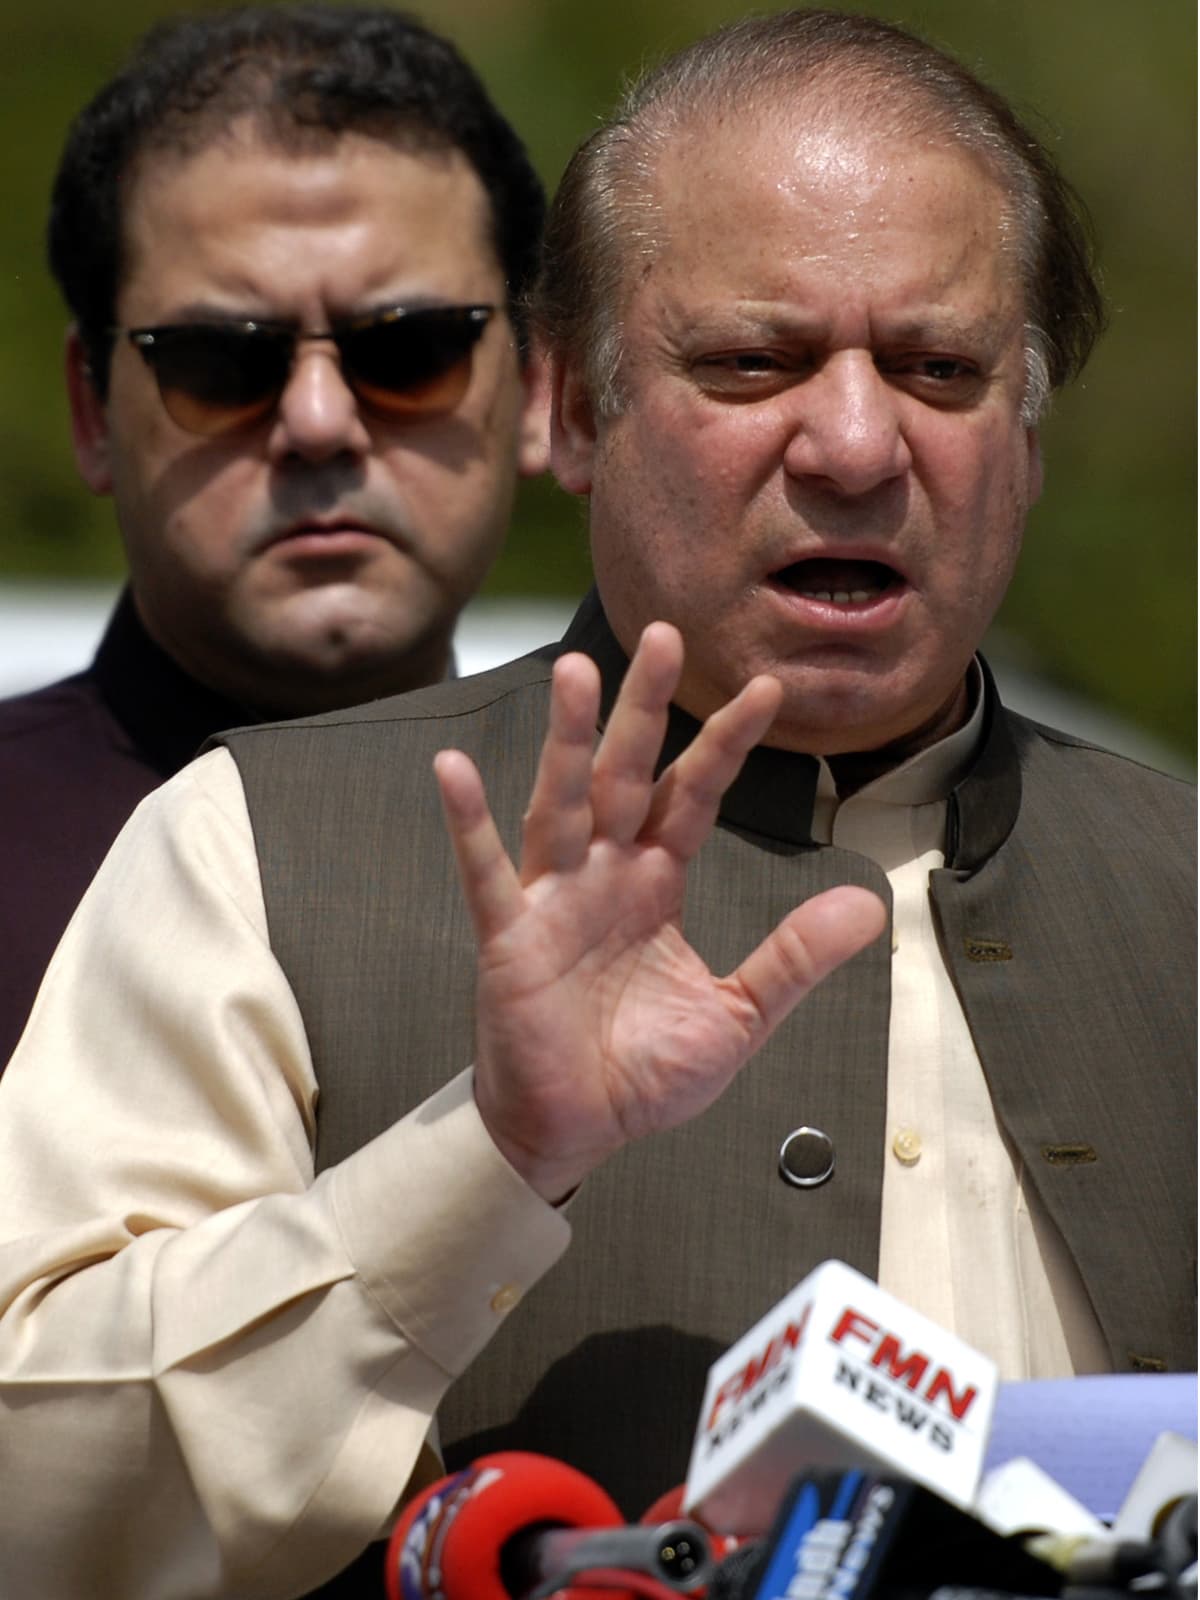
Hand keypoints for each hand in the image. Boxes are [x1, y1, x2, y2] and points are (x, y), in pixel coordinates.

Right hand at [434, 622, 885, 1201]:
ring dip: (567, 739)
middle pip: (628, 776)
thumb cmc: (645, 1072)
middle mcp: (604, 875)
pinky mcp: (510, 937)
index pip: (695, 796)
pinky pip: (488, 872)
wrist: (577, 1131)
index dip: (727, 744)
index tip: (768, 689)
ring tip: (576, 672)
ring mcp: (554, 899)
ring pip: (562, 802)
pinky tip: (453, 771)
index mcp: (656, 883)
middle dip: (646, 708)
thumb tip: (870, 904)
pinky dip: (469, 823)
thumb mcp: (738, 1015)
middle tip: (665, 636)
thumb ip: (794, 957)